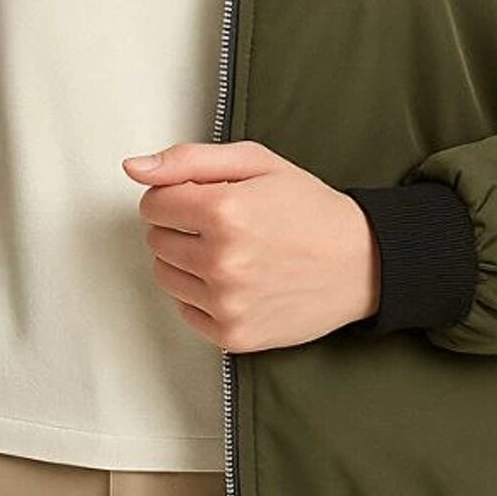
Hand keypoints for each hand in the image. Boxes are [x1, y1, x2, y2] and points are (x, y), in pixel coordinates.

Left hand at [121, 140, 380, 348]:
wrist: (363, 263)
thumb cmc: (309, 208)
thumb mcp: (256, 162)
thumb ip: (188, 160)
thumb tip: (134, 168)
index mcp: (222, 211)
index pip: (153, 203)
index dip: (175, 196)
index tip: (204, 198)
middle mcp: (221, 261)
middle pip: (156, 240)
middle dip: (181, 228)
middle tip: (225, 225)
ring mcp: (227, 303)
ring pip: (165, 276)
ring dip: (187, 262)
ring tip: (231, 252)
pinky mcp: (234, 335)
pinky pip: (186, 311)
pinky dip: (201, 296)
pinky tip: (237, 281)